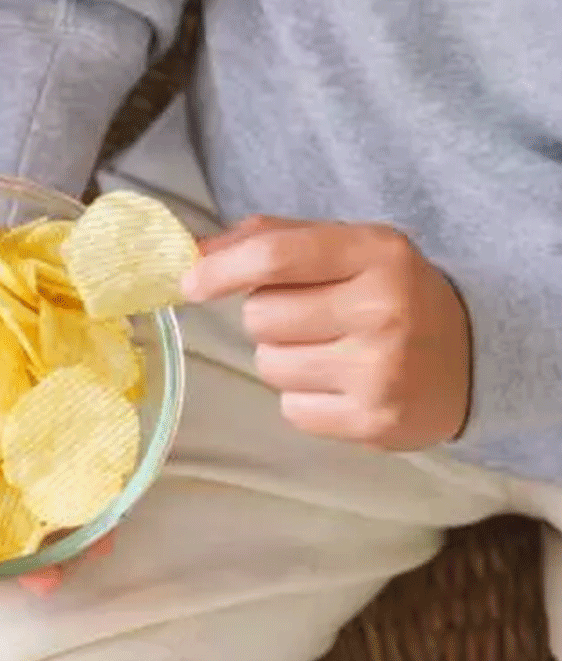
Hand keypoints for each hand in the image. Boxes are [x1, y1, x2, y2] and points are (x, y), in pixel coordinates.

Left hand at [181, 215, 470, 449]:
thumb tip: (192, 252)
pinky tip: (341, 385)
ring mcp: (380, 370)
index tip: (189, 283)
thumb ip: (268, 239)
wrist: (470, 359)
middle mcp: (383, 309)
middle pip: (261, 316)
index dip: (221, 269)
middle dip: (268, 317)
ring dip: (283, 358)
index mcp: (376, 253)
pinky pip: (290, 408)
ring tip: (330, 351)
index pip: (277, 257)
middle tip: (312, 318)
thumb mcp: (345, 247)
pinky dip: (303, 398)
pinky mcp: (373, 421)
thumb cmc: (385, 294)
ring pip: (269, 364)